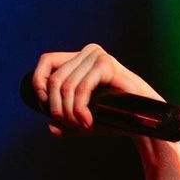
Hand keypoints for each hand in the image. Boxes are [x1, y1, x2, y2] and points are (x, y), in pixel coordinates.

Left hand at [31, 44, 162, 136]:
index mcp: (78, 60)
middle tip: (71, 125)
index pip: (45, 62)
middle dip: (57, 109)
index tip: (47, 109)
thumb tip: (50, 126)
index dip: (39, 86)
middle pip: (54, 80)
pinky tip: (88, 122)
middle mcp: (87, 53)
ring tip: (82, 125)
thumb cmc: (113, 119)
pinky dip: (80, 109)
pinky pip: (81, 88)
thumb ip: (64, 123)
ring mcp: (97, 56)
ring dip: (69, 113)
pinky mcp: (106, 64)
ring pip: (65, 86)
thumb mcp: (81, 122)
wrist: (139, 122)